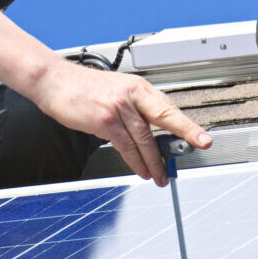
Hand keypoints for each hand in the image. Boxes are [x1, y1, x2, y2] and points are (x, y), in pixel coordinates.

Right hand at [26, 62, 211, 185]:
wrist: (55, 82)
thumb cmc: (83, 88)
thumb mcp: (116, 90)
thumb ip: (134, 108)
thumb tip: (151, 132)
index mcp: (138, 87)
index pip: (167, 107)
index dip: (186, 123)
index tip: (202, 135)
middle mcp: (132, 95)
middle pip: (165, 117)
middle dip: (187, 132)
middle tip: (202, 144)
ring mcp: (119, 107)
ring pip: (145, 139)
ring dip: (155, 161)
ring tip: (161, 176)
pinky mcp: (105, 121)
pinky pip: (126, 146)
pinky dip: (136, 161)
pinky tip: (141, 170)